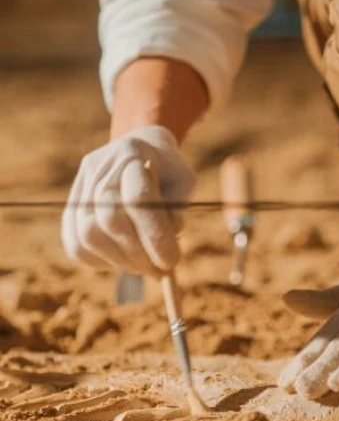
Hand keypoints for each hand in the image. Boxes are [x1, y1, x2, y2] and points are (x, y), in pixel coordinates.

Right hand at [61, 125, 195, 274]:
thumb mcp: (185, 181)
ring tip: (145, 267)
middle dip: (138, 253)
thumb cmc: (168, 170)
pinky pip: (76, 245)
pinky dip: (101, 261)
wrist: (141, 150)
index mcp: (132, 153)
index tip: (171, 261)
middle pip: (110, 219)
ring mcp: (80, 187)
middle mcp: (99, 167)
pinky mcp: (70, 208)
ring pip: (88, 235)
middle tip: (160, 270)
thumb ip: (178, 206)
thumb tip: (172, 234)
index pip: (138, 199)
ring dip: (120, 261)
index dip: (155, 235)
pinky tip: (123, 261)